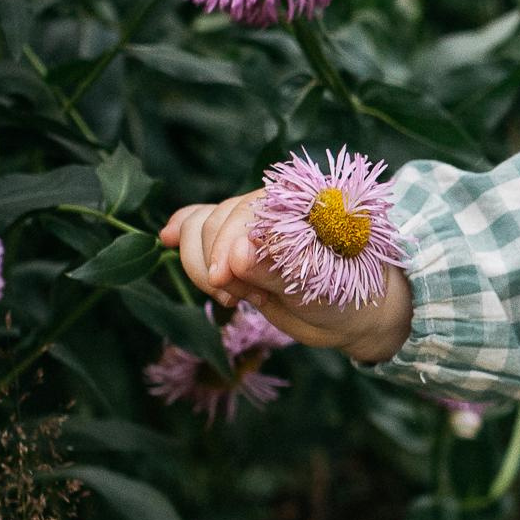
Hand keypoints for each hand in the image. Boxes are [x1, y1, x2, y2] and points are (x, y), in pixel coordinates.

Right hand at [159, 192, 414, 361]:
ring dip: (206, 268)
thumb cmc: (345, 294)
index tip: (224, 284)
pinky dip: (183, 234)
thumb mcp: (316, 285)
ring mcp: (249, 225)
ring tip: (238, 297)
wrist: (351, 315)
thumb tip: (236, 254)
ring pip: (199, 228)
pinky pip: (198, 227)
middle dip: (218, 266)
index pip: (241, 215)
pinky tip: (167, 237)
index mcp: (295, 204)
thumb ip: (274, 268)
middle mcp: (268, 207)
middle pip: (213, 222)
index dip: (224, 248)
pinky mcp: (235, 245)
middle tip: (248, 299)